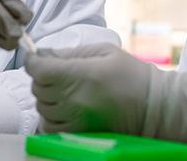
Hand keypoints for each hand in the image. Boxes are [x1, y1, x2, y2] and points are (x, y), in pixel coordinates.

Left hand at [25, 43, 152, 134]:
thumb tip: (42, 53)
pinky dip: (50, 117)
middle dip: (42, 78)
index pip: (39, 70)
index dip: (33, 61)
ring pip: (41, 108)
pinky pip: (49, 127)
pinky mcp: (79, 134)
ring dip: (46, 98)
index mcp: (80, 75)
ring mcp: (75, 120)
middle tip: (56, 72)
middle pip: (37, 88)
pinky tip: (64, 108)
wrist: (153, 106)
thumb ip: (69, 53)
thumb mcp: (103, 52)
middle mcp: (74, 100)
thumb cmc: (131, 75)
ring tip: (63, 91)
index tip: (36, 58)